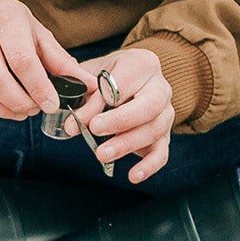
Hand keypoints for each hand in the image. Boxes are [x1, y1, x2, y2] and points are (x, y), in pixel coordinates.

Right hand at [0, 0, 78, 119]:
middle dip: (20, 102)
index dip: (38, 88)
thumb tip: (90, 86)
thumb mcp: (35, 33)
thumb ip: (60, 61)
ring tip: (20, 110)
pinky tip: (2, 105)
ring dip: (4, 109)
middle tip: (34, 109)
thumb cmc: (6, 24)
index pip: (22, 59)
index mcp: (5, 15)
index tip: (51, 104)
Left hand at [80, 46, 176, 181]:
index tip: (82, 116)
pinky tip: (133, 176)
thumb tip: (73, 122)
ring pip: (155, 129)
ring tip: (102, 155)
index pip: (125, 82)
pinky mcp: (165, 135)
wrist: (131, 79)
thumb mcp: (92, 75)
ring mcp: (166, 113)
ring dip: (128, 144)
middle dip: (121, 120)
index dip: (103, 99)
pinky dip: (149, 166)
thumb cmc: (108, 76)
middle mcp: (160, 88)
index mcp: (143, 64)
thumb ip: (85, 94)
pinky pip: (162, 152)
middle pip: (150, 105)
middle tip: (94, 130)